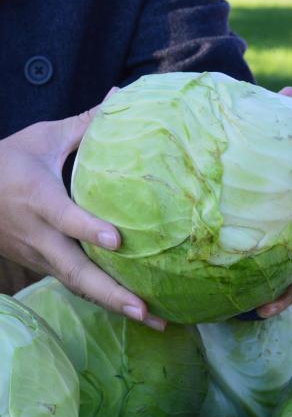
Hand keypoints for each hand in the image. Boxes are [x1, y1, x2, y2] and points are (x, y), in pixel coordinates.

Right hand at [0, 90, 165, 330]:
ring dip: (112, 305)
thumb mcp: (42, 137)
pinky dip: (102, 300)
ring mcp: (40, 255)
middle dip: (110, 294)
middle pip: (74, 271)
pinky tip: (131, 310)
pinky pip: (75, 285)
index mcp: (37, 197)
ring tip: (152, 321)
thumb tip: (122, 95)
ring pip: (76, 286)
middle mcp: (39, 234)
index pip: (64, 217)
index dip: (88, 228)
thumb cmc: (8, 161)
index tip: (117, 240)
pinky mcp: (43, 264)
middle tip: (146, 310)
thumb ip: (85, 124)